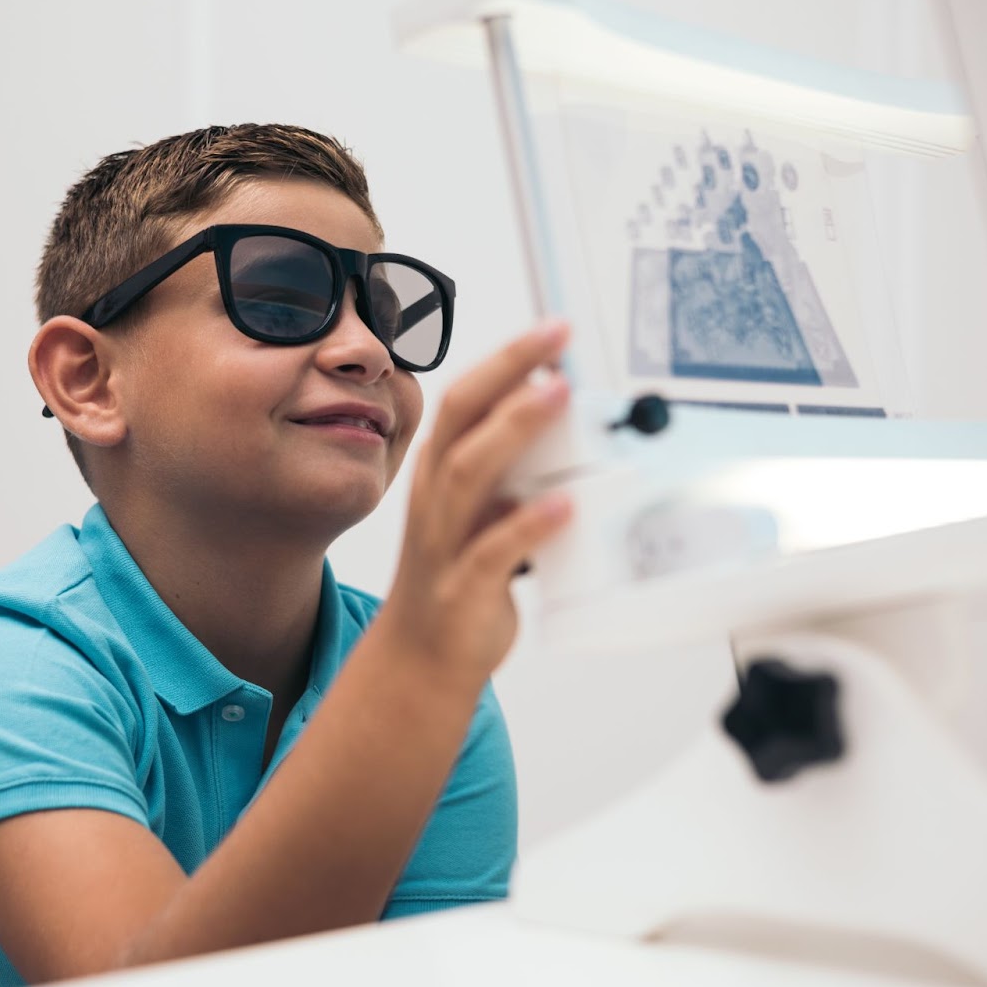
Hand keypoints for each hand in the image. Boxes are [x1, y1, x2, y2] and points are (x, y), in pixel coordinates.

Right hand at [377, 321, 573, 691]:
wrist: (419, 657)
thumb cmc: (457, 579)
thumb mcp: (482, 514)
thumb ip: (514, 475)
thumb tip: (567, 430)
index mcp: (441, 473)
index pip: (466, 399)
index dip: (506, 359)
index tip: (552, 329)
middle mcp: (436, 498)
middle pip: (461, 417)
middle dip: (507, 369)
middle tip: (555, 336)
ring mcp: (444, 541)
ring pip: (470, 472)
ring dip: (514, 429)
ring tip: (554, 397)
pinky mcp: (462, 587)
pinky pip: (492, 550)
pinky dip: (528, 524)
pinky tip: (562, 505)